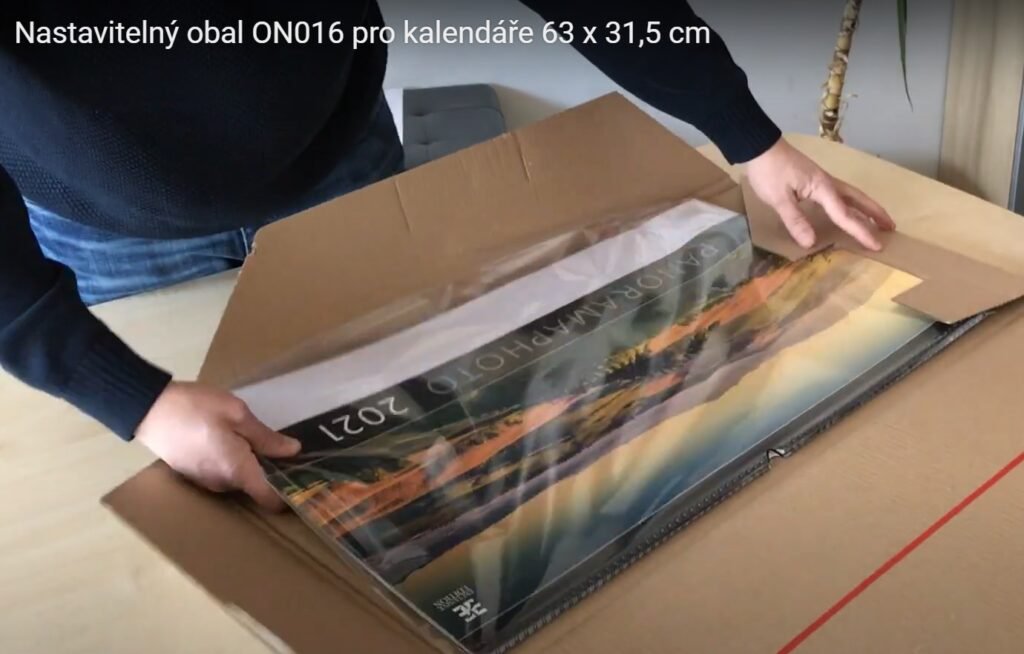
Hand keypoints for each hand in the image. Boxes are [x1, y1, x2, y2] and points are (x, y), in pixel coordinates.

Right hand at [135, 381, 300, 510]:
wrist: (147, 408)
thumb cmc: (196, 408)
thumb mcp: (237, 414)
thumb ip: (265, 437)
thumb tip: (293, 452)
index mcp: (238, 471)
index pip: (270, 500)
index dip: (290, 494)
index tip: (305, 479)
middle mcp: (222, 484)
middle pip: (256, 486)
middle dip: (270, 470)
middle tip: (282, 445)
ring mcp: (205, 481)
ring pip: (238, 478)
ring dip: (249, 463)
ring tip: (254, 436)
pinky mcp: (193, 473)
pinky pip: (221, 472)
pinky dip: (232, 460)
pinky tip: (230, 438)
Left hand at [745, 138, 894, 250]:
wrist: (760, 146)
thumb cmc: (769, 171)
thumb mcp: (778, 198)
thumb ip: (795, 220)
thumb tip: (811, 243)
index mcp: (822, 188)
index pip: (845, 214)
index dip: (861, 231)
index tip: (877, 245)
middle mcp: (828, 184)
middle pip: (858, 200)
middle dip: (875, 214)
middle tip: (891, 228)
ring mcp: (822, 180)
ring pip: (851, 196)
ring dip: (866, 207)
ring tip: (878, 220)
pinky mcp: (814, 180)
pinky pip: (840, 194)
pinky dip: (851, 203)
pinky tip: (847, 209)